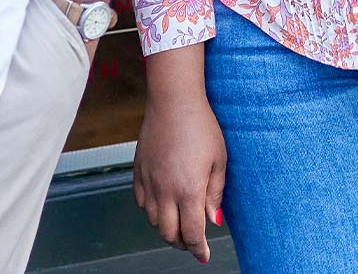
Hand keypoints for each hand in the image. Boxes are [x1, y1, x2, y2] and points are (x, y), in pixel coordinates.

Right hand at [133, 62, 226, 262]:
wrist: (174, 101)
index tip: (204, 256)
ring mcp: (149, 181)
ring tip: (179, 223)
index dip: (199, 248)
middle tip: (192, 241)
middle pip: (169, 233)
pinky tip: (162, 205)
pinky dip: (152, 211)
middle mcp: (165, 190)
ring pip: (154, 220)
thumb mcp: (219, 160)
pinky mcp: (139, 171)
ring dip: (167, 228)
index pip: (193, 232)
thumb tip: (213, 220)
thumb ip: (215, 194)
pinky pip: (142, 202)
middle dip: (182, 243)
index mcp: (188, 190)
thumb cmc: (201, 127)